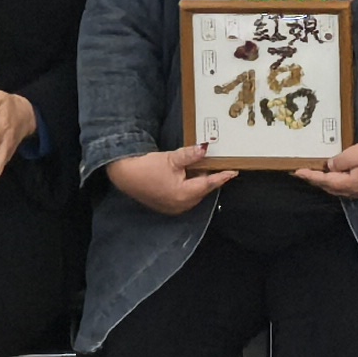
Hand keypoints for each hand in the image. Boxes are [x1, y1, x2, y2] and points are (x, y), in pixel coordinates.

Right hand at [109, 145, 237, 216]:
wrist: (124, 175)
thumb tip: (205, 148)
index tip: (233, 172)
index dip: (222, 177)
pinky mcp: (166, 206)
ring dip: (198, 182)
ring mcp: (173, 208)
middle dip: (208, 177)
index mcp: (184, 194)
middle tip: (214, 163)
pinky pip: (185, 197)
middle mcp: (181, 205)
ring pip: (194, 194)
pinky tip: (185, 176)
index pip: (209, 184)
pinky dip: (188, 187)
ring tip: (199, 167)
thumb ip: (190, 155)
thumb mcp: (171, 159)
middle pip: (202, 190)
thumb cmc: (147, 167)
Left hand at [296, 135, 357, 199]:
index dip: (310, 176)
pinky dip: (332, 180)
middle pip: (328, 187)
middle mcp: (353, 191)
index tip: (296, 172)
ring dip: (322, 181)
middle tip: (300, 172)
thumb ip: (340, 161)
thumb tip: (329, 166)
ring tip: (311, 173)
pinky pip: (342, 185)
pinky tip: (329, 174)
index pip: (324, 180)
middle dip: (314, 180)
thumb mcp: (357, 153)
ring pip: (335, 187)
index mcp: (349, 184)